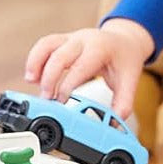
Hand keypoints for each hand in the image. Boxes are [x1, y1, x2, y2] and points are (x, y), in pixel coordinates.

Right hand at [24, 19, 154, 119]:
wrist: (124, 40)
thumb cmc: (125, 59)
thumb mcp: (129, 80)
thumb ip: (123, 103)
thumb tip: (114, 126)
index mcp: (100, 48)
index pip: (80, 67)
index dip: (67, 85)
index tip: (62, 102)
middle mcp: (84, 40)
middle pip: (59, 55)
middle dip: (50, 78)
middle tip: (47, 99)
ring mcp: (71, 37)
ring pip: (47, 44)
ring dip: (36, 63)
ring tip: (32, 82)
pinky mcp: (63, 39)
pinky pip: (44, 45)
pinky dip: (35, 59)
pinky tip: (34, 76)